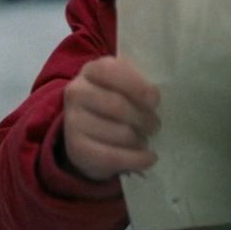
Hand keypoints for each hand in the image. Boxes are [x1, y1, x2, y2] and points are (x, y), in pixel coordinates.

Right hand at [61, 56, 160, 181]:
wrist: (86, 130)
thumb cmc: (113, 99)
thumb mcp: (123, 82)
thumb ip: (137, 81)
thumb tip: (157, 96)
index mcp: (91, 70)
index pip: (111, 72)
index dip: (137, 86)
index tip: (155, 101)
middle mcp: (77, 93)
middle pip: (117, 106)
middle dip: (144, 118)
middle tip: (155, 126)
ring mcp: (73, 121)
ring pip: (119, 133)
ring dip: (140, 139)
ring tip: (145, 139)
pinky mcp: (76, 148)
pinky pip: (112, 156)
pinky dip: (136, 159)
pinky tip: (148, 158)